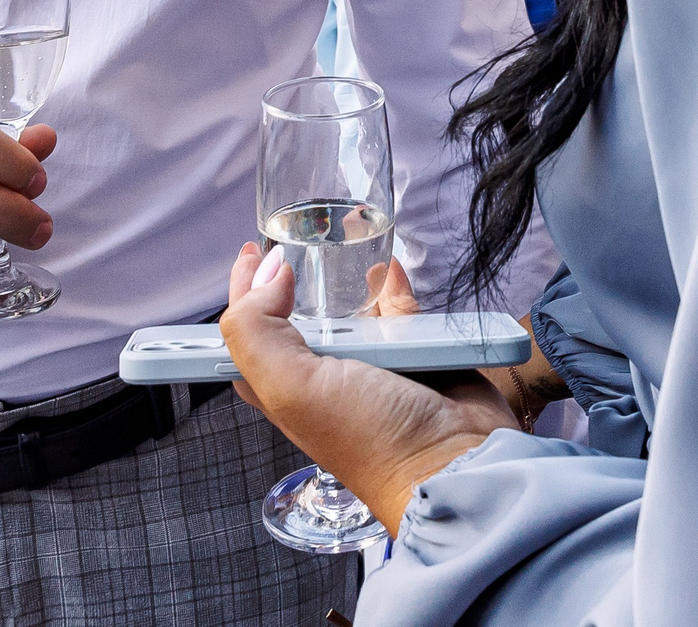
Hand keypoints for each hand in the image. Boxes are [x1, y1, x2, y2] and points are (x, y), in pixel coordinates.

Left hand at [219, 245, 513, 536]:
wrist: (454, 460)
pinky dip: (394, 289)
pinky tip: (390, 269)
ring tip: (345, 238)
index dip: (243, 293)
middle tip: (296, 237)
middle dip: (294, 278)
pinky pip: (398, 311)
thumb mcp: (292, 388)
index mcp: (283, 388)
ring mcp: (368, 364)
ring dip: (348, 278)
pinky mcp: (412, 355)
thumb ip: (257, 330)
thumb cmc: (370, 437)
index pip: (249, 334)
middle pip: (297, 317)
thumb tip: (270, 273)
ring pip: (349, 309)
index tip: (254, 252)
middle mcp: (321, 376)